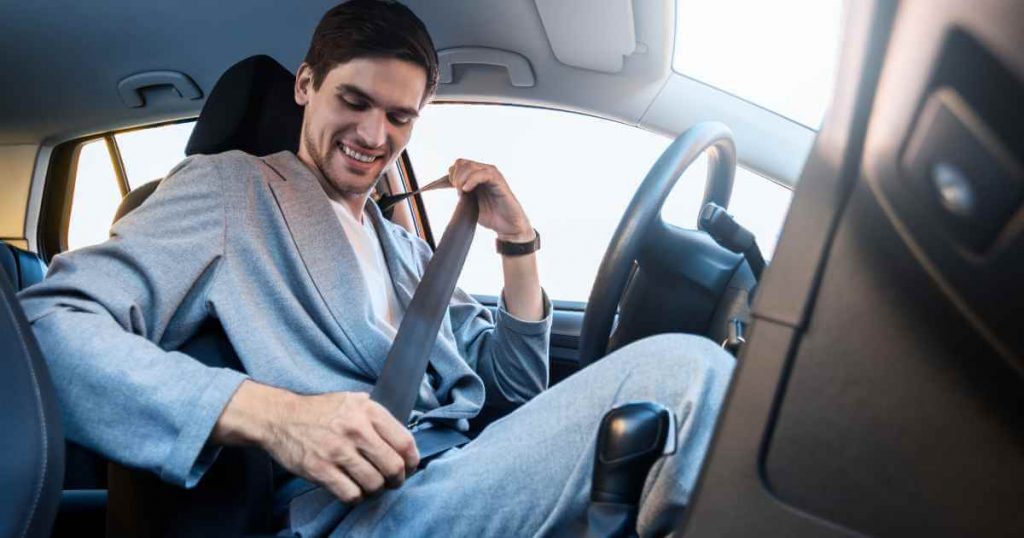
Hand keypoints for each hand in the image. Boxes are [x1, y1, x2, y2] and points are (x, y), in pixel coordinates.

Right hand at [215, 384, 419, 503]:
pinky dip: (357, 497)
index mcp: (367, 411)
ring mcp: (338, 451)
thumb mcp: (352, 400)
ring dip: (377, 490)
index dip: (412, 460)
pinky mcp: (320, 470)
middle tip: (393, 481)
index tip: (410, 466)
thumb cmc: (320, 411)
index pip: (404, 442)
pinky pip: (351, 494)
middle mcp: (356, 430)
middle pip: (393, 466)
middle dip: (398, 479)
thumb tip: (400, 436)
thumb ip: (376, 414)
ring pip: (374, 483)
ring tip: (372, 486)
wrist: (280, 418)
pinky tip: (354, 490)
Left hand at [448, 159, 534, 241]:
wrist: (507, 226)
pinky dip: (471, 180)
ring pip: (470, 166)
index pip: (457, 166)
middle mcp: (483, 172)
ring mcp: (491, 174)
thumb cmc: (491, 216)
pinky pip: (482, 173)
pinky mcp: (498, 180)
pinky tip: (467, 190)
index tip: (444, 188)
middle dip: (455, 176)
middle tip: (457, 190)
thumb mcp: (470, 204)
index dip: (449, 176)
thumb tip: (453, 186)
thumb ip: (462, 194)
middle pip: (461, 162)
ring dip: (461, 178)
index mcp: (476, 176)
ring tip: (462, 191)